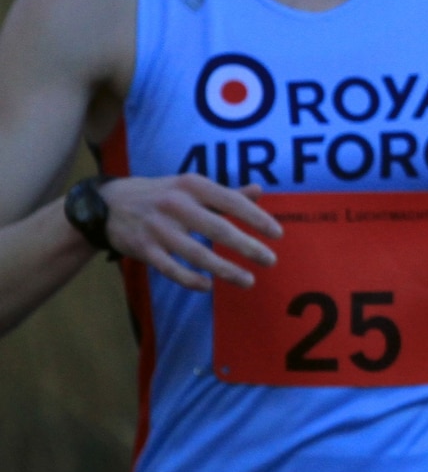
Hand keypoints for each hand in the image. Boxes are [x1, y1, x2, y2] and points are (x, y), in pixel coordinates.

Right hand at [102, 175, 281, 290]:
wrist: (107, 204)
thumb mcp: (191, 187)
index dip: (257, 218)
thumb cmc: (161, 195)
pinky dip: (191, 279)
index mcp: (192, 185)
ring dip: (225, 270)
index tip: (277, 234)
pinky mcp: (143, 248)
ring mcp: (158, 228)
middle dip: (247, 247)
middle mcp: (175, 204)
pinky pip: (171, 268)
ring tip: (248, 280)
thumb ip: (226, 194)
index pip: (231, 201)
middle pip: (218, 229)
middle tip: (270, 260)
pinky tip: (209, 286)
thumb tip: (260, 191)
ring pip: (197, 254)